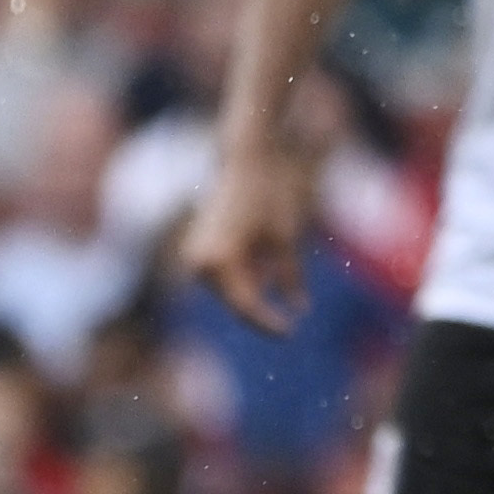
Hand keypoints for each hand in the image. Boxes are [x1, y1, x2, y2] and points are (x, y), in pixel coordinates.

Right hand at [173, 145, 311, 339]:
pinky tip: (260, 262)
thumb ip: (291, 277)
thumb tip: (301, 310)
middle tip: (287, 323)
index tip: (289, 333)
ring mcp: (193, 256)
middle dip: (260, 310)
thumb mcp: (286, 240)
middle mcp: (199, 263)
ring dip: (251, 292)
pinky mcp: (196, 250)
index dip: (268, 323)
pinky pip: (221, 275)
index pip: (245, 307)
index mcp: (221, 262)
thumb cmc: (269, 197)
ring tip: (273, 269)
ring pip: (227, 290)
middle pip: (234, 301)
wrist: (244, 161)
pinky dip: (242, 277)